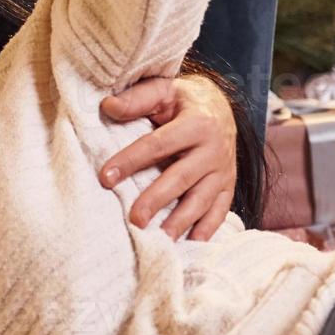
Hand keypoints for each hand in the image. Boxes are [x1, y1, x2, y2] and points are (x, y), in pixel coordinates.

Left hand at [98, 73, 237, 241]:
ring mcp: (224, 169)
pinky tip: (191, 243)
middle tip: (134, 219)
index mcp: (196, 122)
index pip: (158, 144)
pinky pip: (220, 210)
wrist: (221, 106)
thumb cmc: (182, 101)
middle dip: (156, 200)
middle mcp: (214, 148)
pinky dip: (207, 228)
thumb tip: (107, 106)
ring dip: (181, 221)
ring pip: (202, 199)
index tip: (105, 178)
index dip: (130, 160)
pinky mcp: (229, 185)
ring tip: (160, 240)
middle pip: (181, 177)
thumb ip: (137, 99)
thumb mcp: (163, 90)